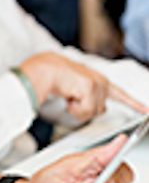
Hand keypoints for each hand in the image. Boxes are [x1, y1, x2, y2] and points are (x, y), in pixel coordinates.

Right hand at [19, 52, 146, 121]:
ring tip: (68, 96)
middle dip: (84, 109)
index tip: (146, 111)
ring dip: (77, 109)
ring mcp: (97, 84)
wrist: (43, 70)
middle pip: (100, 110)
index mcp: (98, 80)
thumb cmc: (53, 77)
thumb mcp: (75, 89)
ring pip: (93, 112)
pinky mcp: (90, 87)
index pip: (120, 94)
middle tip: (71, 99)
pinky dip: (74, 108)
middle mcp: (101, 82)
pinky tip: (67, 97)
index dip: (134, 103)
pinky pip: (85, 110)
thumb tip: (94, 107)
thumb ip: (87, 97)